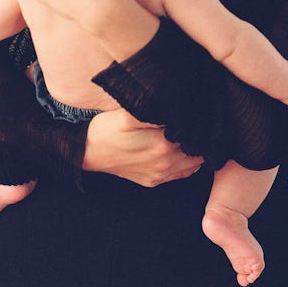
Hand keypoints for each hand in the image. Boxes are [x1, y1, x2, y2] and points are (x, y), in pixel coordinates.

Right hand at [83, 108, 203, 186]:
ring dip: (196, 149)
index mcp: (162, 144)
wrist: (88, 152)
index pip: (195, 132)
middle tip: (199, 120)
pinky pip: (182, 174)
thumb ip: (154, 110)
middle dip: (200, 135)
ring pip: (194, 163)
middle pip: (197, 148)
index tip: (199, 112)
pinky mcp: (154, 182)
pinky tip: (183, 149)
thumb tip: (176, 105)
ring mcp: (160, 175)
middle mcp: (165, 163)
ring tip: (191, 133)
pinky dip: (188, 162)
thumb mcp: (127, 114)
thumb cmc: (107, 129)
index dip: (199, 121)